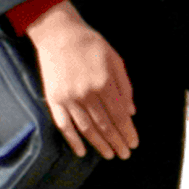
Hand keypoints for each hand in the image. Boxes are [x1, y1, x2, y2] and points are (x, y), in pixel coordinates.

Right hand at [26, 0, 138, 159]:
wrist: (58, 33)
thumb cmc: (90, 44)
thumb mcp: (115, 59)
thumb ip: (125, 86)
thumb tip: (131, 112)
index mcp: (104, 83)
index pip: (119, 115)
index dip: (127, 132)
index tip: (134, 143)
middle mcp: (87, 94)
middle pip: (104, 125)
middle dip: (117, 142)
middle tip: (125, 154)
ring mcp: (69, 99)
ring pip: (86, 129)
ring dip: (99, 144)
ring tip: (109, 154)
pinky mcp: (54, 100)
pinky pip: (64, 125)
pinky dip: (73, 140)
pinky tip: (82, 151)